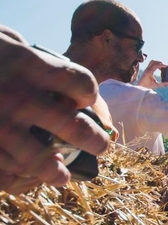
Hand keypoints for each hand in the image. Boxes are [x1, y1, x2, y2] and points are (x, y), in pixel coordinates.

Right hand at [0, 27, 112, 192]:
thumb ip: (17, 45)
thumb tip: (43, 58)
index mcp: (26, 63)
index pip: (79, 82)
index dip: (88, 92)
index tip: (86, 98)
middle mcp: (18, 95)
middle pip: (73, 125)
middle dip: (93, 140)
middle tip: (100, 147)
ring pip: (42, 158)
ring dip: (56, 171)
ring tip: (63, 176)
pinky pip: (6, 169)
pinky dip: (18, 178)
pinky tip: (23, 179)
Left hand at [136, 60, 167, 89]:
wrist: (140, 87)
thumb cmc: (147, 86)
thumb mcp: (156, 85)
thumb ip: (163, 84)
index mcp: (149, 72)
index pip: (155, 65)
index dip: (162, 64)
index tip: (167, 66)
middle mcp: (147, 69)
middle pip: (153, 61)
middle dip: (160, 62)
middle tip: (165, 66)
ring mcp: (146, 69)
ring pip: (152, 62)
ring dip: (158, 63)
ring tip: (162, 67)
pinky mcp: (146, 69)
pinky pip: (151, 64)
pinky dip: (156, 65)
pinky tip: (159, 69)